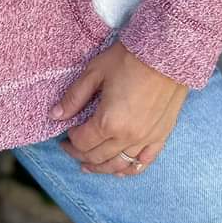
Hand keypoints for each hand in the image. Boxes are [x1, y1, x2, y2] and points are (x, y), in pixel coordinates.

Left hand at [47, 40, 187, 175]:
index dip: (71, 138)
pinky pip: (143, 162)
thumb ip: (74, 97)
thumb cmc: (129, 58)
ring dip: (101, 167)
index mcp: (108, 121)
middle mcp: (127, 136)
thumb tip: (55, 115)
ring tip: (88, 166)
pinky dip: (129, 169)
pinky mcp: (161, 136)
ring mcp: (146, 139)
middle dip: (80, 154)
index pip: (82, 141)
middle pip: (97, 157)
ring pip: (118, 164)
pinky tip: (119, 170)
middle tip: (71, 147)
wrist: (166, 52)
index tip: (68, 130)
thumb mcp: (95, 73)